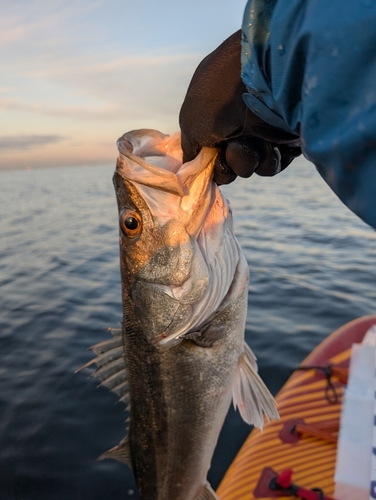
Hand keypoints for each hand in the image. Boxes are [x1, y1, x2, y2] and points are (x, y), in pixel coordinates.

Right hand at [179, 30, 300, 183]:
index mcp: (213, 111)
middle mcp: (236, 120)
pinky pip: (270, 164)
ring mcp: (262, 130)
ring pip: (249, 166)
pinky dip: (267, 160)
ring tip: (250, 143)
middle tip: (229, 151)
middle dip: (226, 163)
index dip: (208, 160)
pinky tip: (268, 146)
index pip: (208, 147)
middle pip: (227, 161)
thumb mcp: (191, 122)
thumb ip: (191, 149)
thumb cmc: (220, 98)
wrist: (266, 78)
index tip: (207, 163)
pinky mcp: (285, 139)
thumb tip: (192, 167)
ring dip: (245, 161)